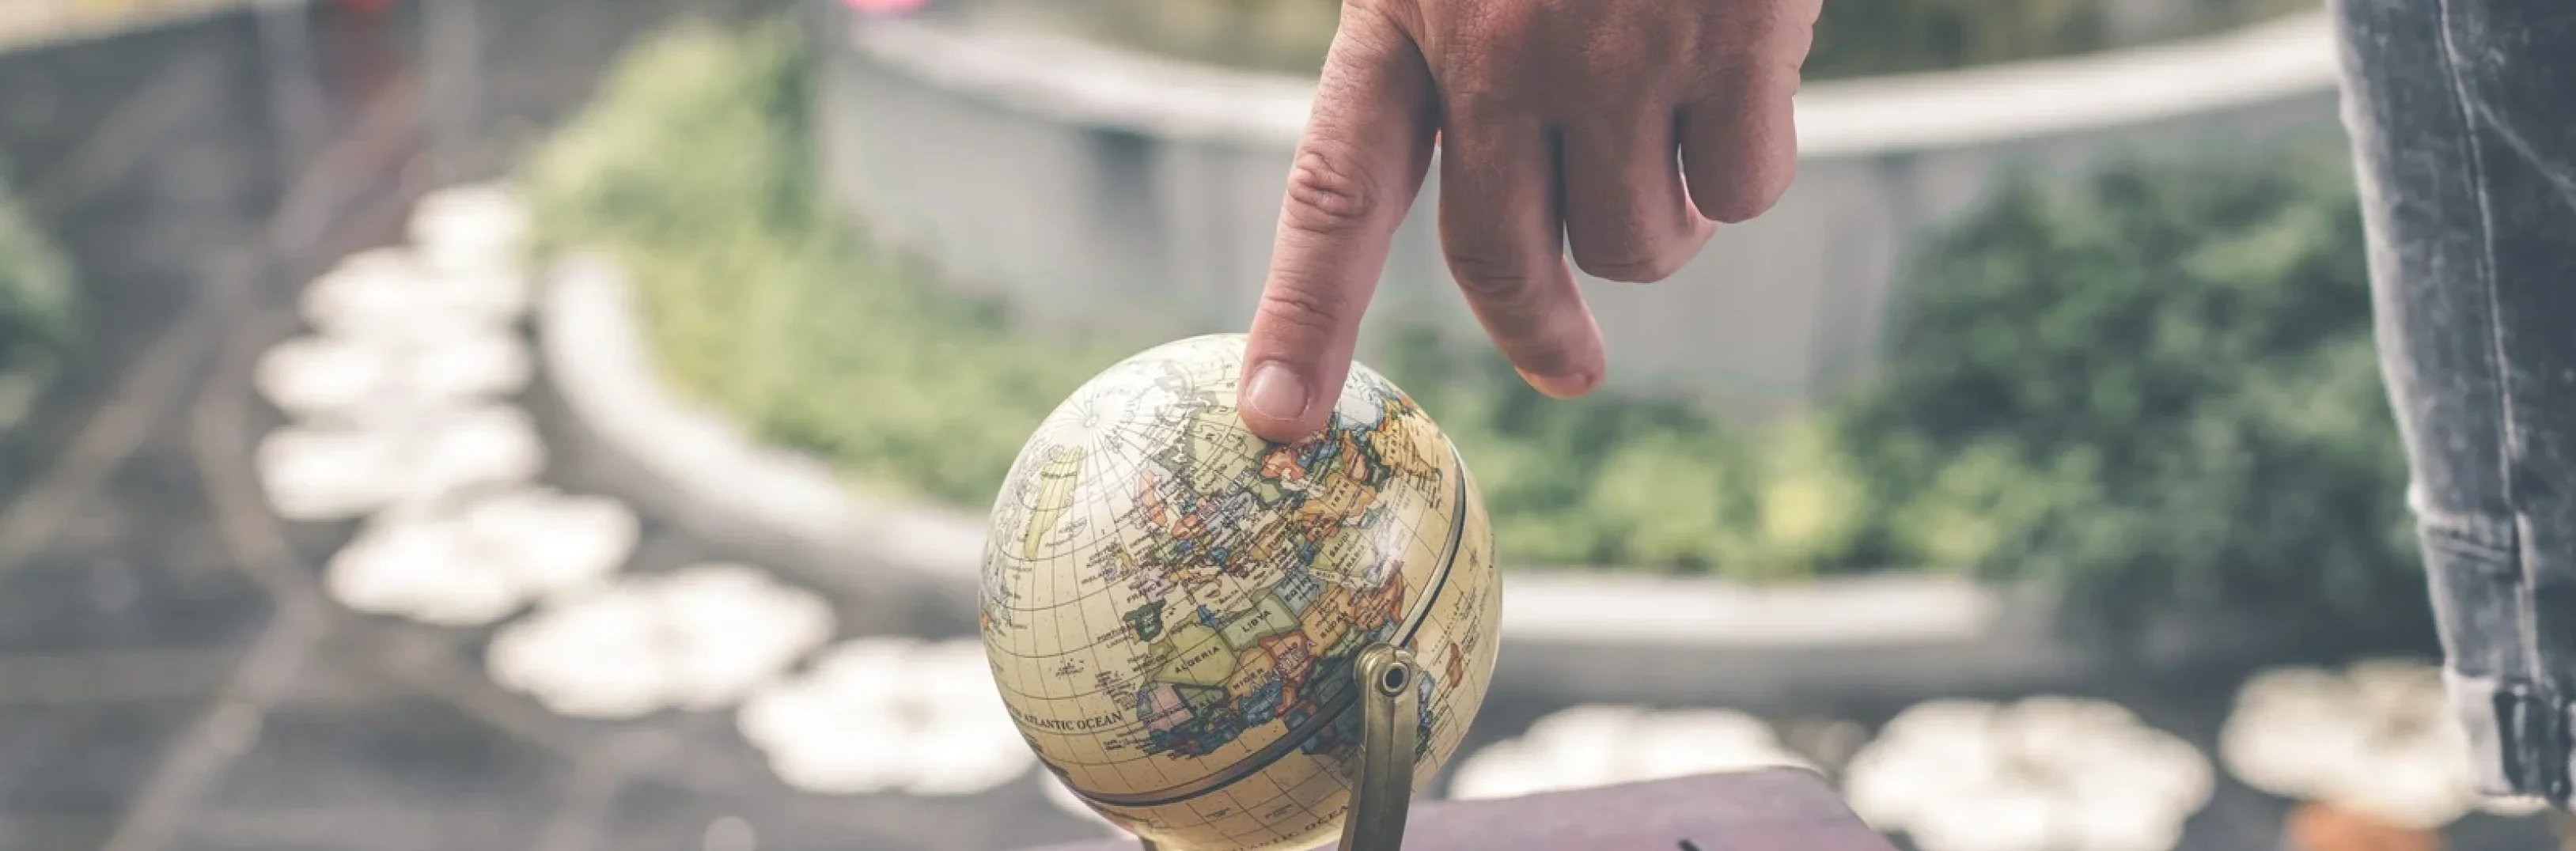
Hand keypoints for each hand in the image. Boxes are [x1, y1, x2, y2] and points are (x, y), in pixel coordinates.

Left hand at [1235, 0, 1820, 440]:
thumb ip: (1455, 41)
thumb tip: (1513, 215)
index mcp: (1407, 3)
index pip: (1336, 185)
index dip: (1304, 311)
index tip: (1278, 420)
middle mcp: (1499, 44)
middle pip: (1499, 257)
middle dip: (1537, 327)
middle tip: (1569, 366)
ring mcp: (1620, 49)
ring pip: (1636, 241)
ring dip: (1662, 217)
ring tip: (1673, 115)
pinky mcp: (1736, 43)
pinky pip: (1743, 187)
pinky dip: (1748, 159)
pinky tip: (1747, 70)